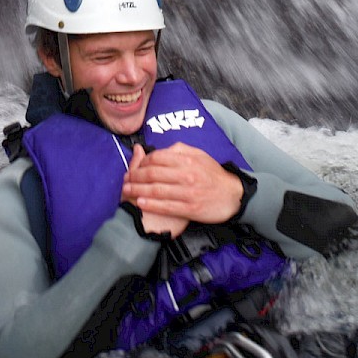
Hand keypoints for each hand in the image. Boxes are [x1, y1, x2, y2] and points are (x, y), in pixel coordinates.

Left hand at [121, 142, 243, 226]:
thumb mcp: (200, 156)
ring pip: (156, 190)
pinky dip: (150, 205)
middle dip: (135, 176)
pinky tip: (139, 204)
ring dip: (137, 191)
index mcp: (187, 160)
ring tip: (126, 192)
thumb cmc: (213, 175)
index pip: (157, 158)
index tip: (134, 166)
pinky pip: (165, 206)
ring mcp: (187, 192)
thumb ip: (180, 150)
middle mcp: (186, 175)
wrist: (232, 196)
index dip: (142, 162)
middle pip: (153, 174)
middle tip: (125, 180)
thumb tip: (162, 149)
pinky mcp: (189, 208)